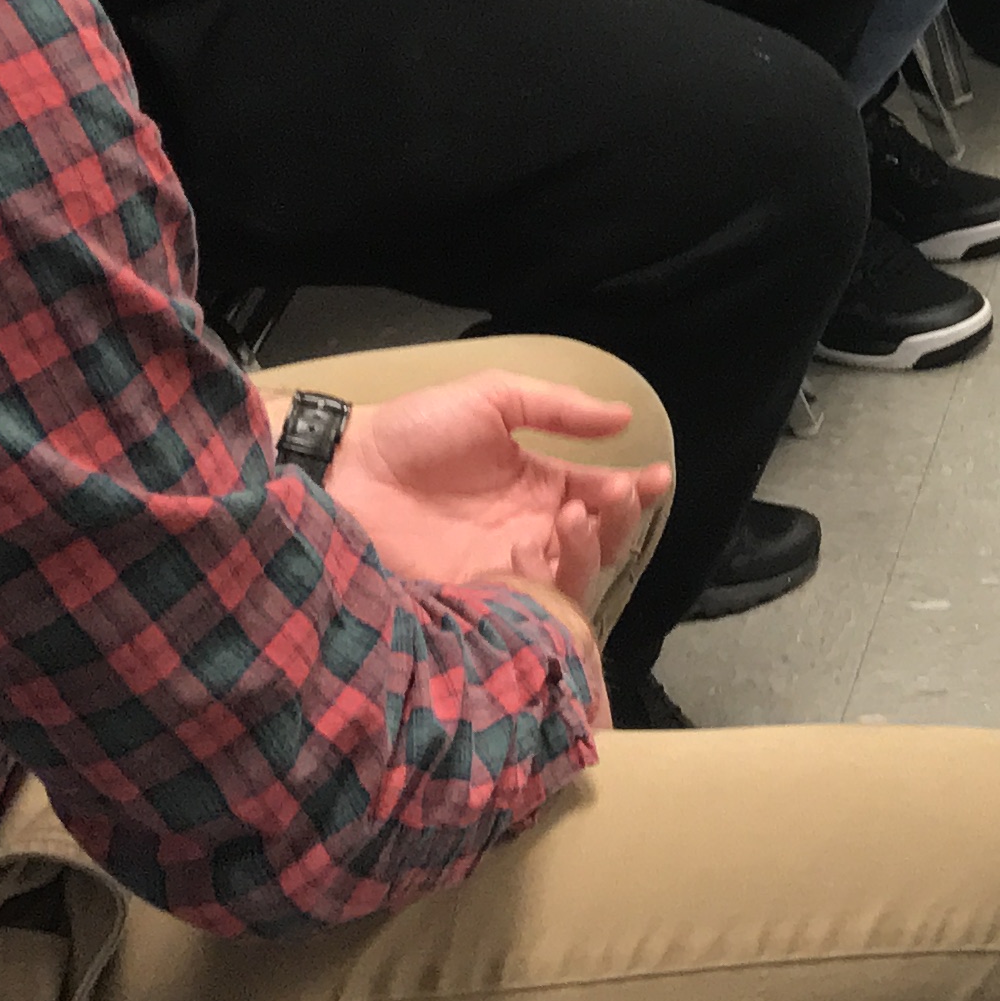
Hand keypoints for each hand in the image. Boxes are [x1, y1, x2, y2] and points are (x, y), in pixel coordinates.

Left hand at [322, 372, 673, 611]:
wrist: (346, 470)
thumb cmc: (415, 431)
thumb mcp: (492, 398)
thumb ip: (557, 407)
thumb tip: (625, 418)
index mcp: (538, 485)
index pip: (602, 495)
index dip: (634, 489)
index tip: (653, 477)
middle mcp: (530, 530)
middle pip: (599, 541)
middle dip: (620, 521)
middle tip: (613, 496)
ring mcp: (504, 567)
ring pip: (573, 577)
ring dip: (586, 548)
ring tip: (568, 516)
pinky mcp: (476, 598)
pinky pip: (527, 602)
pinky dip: (540, 579)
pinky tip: (526, 546)